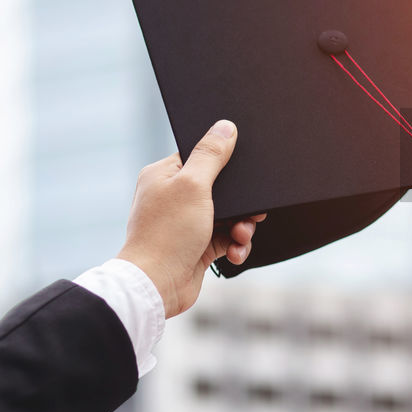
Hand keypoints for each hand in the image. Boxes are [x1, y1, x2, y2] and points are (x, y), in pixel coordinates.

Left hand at [116, 119, 266, 317]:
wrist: (156, 285)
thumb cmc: (168, 234)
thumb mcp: (193, 185)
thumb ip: (211, 154)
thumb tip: (225, 126)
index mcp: (164, 176)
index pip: (200, 157)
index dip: (226, 163)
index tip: (246, 173)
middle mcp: (173, 197)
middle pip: (221, 188)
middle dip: (242, 202)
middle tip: (254, 211)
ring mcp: (186, 223)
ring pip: (229, 215)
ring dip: (242, 226)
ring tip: (242, 236)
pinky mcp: (197, 246)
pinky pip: (227, 239)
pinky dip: (237, 245)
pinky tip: (236, 253)